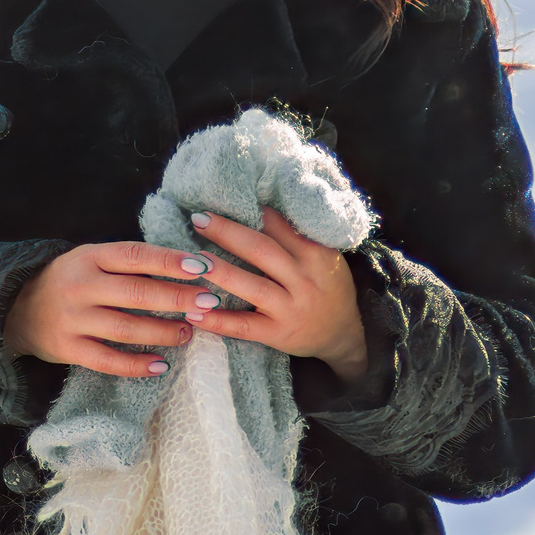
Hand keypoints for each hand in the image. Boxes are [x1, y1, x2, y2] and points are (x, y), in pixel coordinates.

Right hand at [4, 240, 204, 378]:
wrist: (17, 307)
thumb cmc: (72, 279)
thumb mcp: (93, 259)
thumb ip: (130, 263)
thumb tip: (188, 266)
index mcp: (90, 257)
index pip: (136, 256)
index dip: (170, 261)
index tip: (203, 267)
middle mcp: (80, 286)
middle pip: (136, 294)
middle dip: (177, 298)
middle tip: (208, 302)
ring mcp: (72, 320)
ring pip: (126, 329)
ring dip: (163, 332)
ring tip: (189, 332)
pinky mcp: (67, 349)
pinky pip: (107, 360)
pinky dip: (135, 365)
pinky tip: (160, 364)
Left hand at [183, 209, 369, 385]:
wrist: (343, 334)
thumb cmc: (328, 287)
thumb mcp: (324, 257)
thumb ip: (297, 237)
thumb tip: (258, 208)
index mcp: (315, 255)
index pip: (278, 226)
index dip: (251, 212)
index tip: (224, 200)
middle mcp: (304, 280)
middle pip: (260, 250)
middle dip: (227, 232)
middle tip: (199, 218)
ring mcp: (290, 309)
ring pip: (251, 286)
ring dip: (219, 271)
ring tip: (191, 260)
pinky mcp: (278, 334)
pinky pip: (243, 326)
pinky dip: (217, 320)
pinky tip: (192, 312)